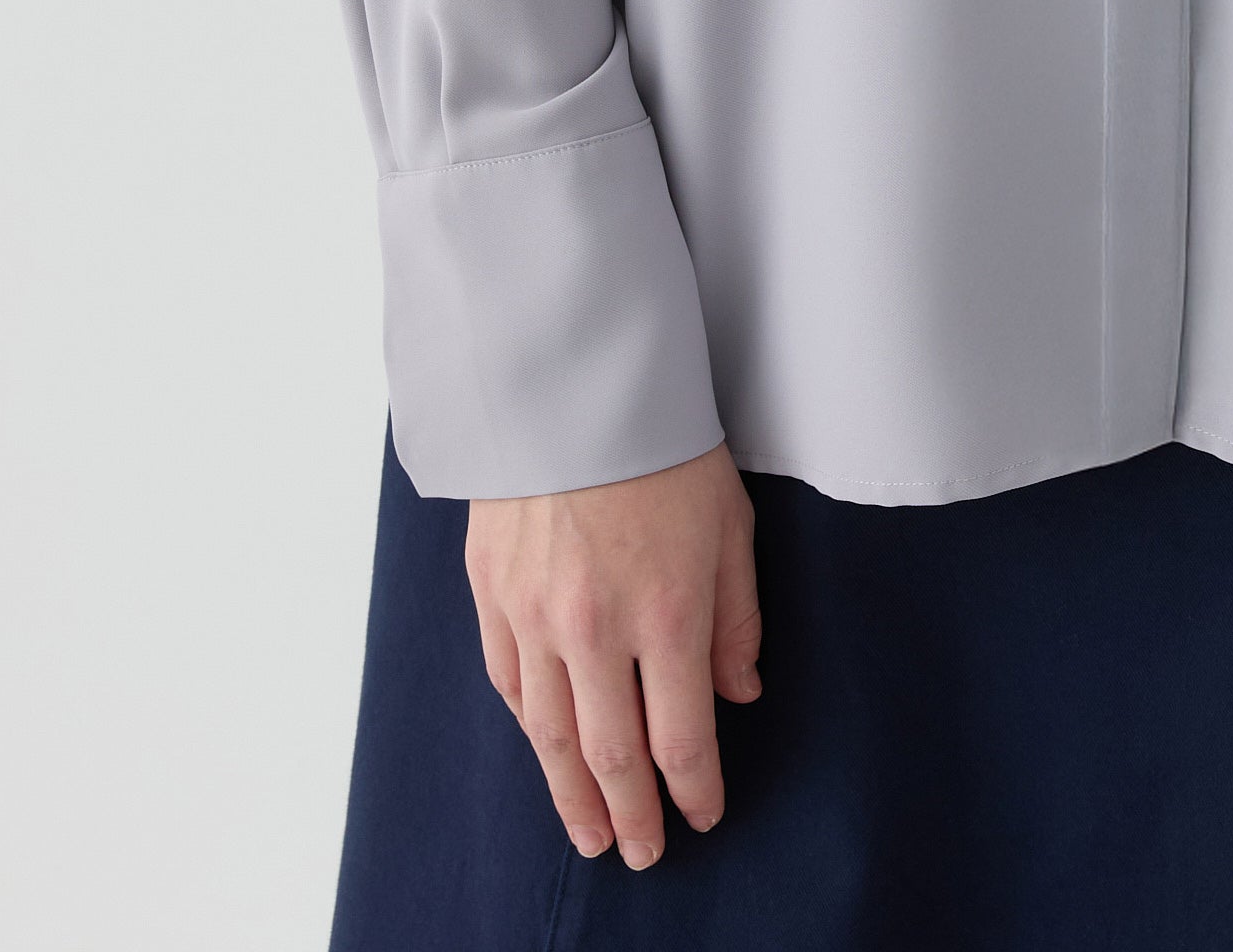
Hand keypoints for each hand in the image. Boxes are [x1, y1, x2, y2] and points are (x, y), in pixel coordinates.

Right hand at [467, 445, 761, 868]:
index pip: (682, 738)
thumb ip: (737, 616)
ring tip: (589, 834)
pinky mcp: (491, 591)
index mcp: (667, 613)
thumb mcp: (731, 523)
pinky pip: (508, 682)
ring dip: (570, 796)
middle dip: (632, 814)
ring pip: (550, 736)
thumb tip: (741, 691)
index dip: (694, 790)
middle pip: (611, 756)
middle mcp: (596, 629)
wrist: (574, 380)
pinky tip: (544, 749)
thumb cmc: (665, 446)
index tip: (702, 816)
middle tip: (640, 853)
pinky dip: (530, 726)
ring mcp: (535, 614)